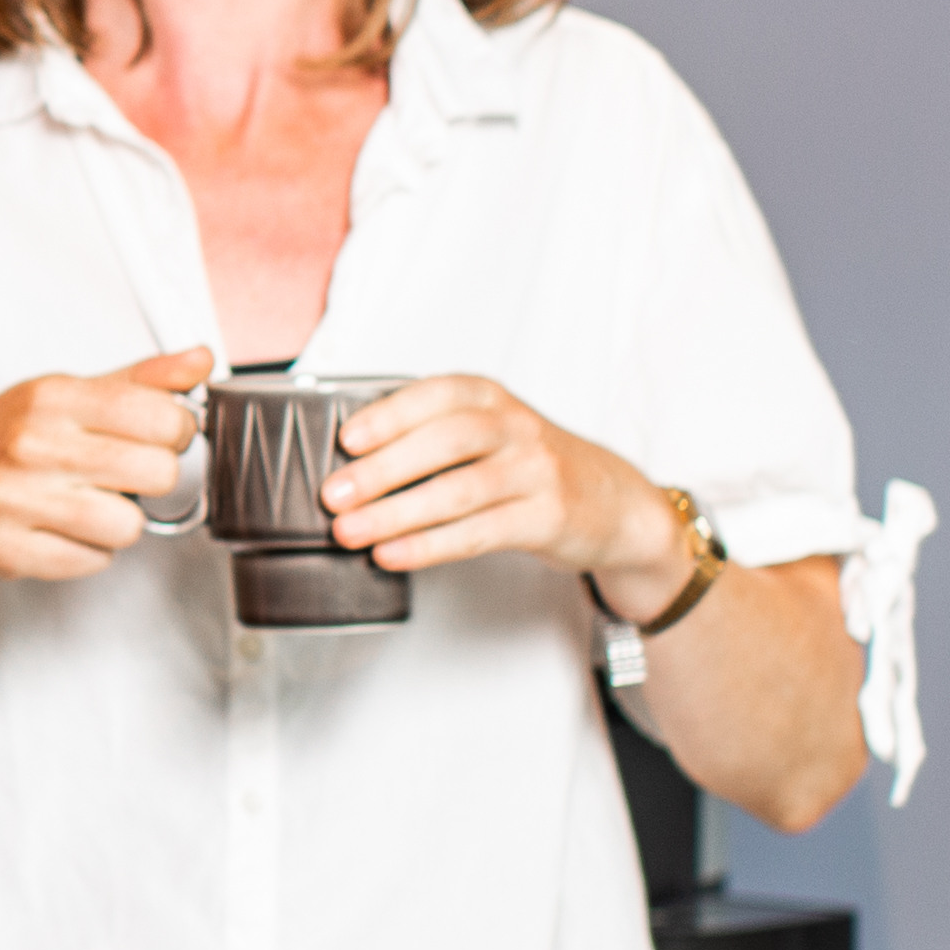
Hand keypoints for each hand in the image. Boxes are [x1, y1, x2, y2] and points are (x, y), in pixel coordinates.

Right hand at [0, 346, 212, 585]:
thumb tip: (201, 360)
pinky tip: (60, 531)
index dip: (175, 432)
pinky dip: (88, 552)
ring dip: (119, 523)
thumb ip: (135, 381)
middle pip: (156, 473)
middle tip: (122, 477)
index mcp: (50, 397)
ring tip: (88, 507)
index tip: (158, 437)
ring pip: (128, 526)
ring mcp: (14, 499)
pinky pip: (92, 561)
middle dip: (150, 481)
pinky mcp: (5, 548)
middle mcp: (31, 444)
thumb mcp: (57, 395)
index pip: (160, 415)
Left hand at [318, 376, 697, 610]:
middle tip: (334, 495)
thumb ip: (433, 437)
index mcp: (491, 398)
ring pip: (459, 491)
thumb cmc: (532, 465)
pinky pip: (480, 532)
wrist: (615, 501)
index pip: (437, 395)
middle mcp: (516, 429)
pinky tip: (393, 554)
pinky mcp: (547, 518)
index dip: (390, 415)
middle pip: (445, 442)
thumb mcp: (491, 432)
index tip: (347, 438)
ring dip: (397, 513)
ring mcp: (536, 473)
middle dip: (382, 470)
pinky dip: (429, 545)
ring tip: (351, 531)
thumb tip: (351, 465)